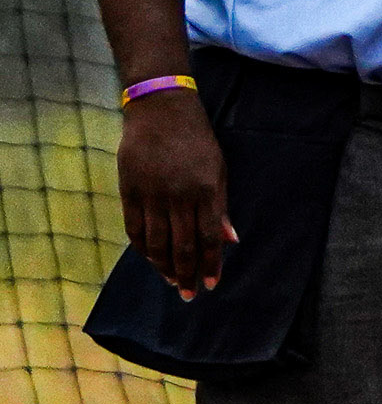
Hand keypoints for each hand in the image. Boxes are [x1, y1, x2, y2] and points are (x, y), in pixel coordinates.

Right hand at [117, 90, 237, 299]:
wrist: (161, 109)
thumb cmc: (197, 139)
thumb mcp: (219, 169)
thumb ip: (221, 207)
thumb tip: (230, 241)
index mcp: (206, 191)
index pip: (209, 239)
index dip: (210, 265)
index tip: (210, 285)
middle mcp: (179, 196)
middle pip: (182, 247)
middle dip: (187, 274)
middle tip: (189, 294)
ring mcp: (152, 194)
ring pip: (157, 243)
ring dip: (164, 267)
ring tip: (172, 282)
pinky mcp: (129, 190)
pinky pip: (134, 229)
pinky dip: (142, 249)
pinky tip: (151, 260)